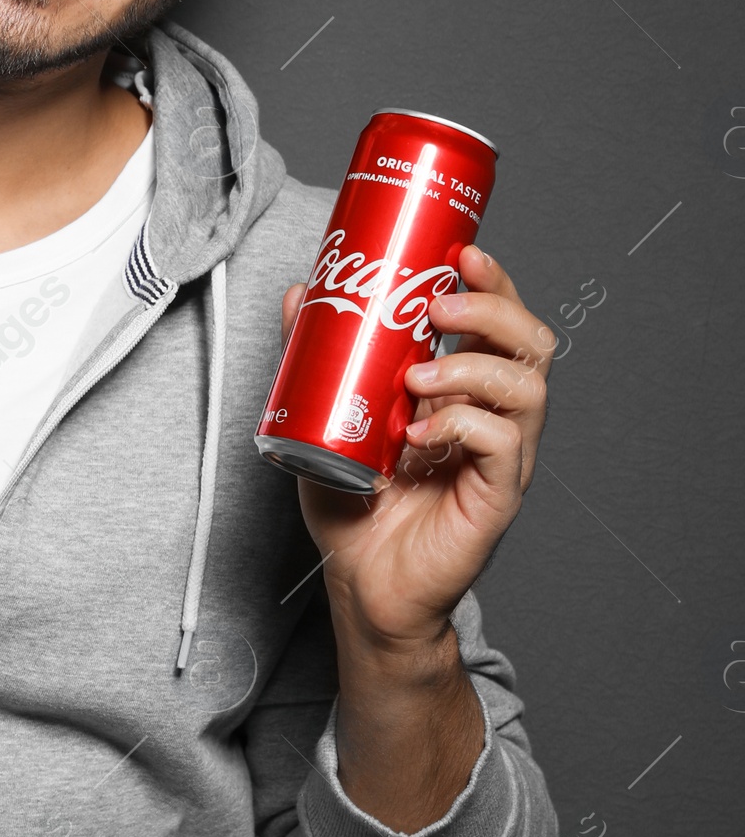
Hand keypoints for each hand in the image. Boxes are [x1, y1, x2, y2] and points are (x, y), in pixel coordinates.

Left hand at [279, 244, 554, 647]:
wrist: (361, 584)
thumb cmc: (353, 503)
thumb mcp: (325, 418)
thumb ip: (316, 358)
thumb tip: (303, 291)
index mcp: (467, 391)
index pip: (502, 323)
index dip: (494, 283)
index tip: (462, 252)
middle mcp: (496, 418)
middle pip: (532, 344)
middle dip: (493, 310)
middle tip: (439, 305)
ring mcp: (502, 458)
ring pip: (527, 388)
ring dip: (472, 367)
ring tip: (418, 376)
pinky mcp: (497, 497)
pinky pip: (502, 444)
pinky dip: (460, 425)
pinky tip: (418, 432)